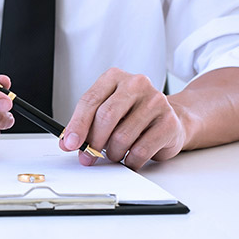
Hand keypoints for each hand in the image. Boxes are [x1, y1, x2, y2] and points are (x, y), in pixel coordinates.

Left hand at [60, 68, 185, 169]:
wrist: (170, 118)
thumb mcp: (106, 111)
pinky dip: (130, 160)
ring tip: (114, 153)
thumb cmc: (131, 115)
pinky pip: (141, 150)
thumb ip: (86, 124)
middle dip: (93, 142)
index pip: (90, 100)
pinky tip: (129, 158)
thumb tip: (67, 142)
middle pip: (106, 116)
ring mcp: (156, 101)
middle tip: (88, 156)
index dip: (77, 125)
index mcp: (115, 77)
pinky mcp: (169, 122)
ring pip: (122, 136)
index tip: (69, 143)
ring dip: (112, 153)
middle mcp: (136, 84)